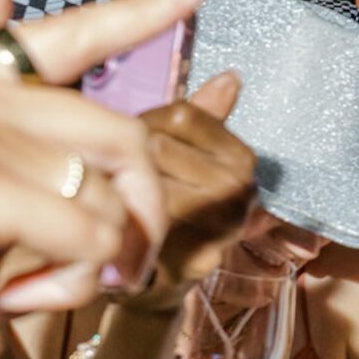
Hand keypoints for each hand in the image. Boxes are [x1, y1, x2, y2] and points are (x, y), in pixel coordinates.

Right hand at [0, 0, 223, 314]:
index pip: (65, 35)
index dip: (142, 10)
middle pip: (118, 135)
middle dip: (143, 212)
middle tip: (122, 270)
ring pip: (105, 198)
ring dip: (92, 265)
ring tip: (39, 294)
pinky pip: (83, 237)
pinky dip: (68, 284)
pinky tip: (14, 299)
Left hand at [130, 77, 256, 308]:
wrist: (155, 281)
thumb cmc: (168, 206)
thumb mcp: (188, 155)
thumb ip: (206, 117)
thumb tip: (231, 77)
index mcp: (243, 163)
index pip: (187, 116)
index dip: (153, 124)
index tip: (147, 143)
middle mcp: (241, 196)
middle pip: (161, 147)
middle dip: (133, 155)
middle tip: (125, 173)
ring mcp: (217, 230)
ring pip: (146, 182)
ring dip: (120, 184)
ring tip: (120, 195)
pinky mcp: (184, 261)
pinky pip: (136, 220)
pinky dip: (117, 217)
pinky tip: (115, 221)